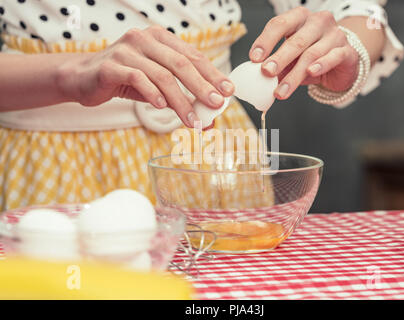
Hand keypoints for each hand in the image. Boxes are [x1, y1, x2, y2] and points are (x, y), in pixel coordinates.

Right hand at [57, 26, 233, 127]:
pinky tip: (162, 107)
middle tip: (216, 105)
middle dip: (202, 87)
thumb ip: (179, 94)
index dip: (212, 73)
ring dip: (180, 100)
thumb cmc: (124, 79)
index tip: (227, 91)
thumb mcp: (154, 84)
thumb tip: (208, 118)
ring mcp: (126, 50)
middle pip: (181, 64)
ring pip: (162, 75)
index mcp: (159, 38)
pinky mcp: (111, 65)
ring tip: (191, 120)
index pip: (192, 55)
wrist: (82, 78)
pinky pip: (138, 78)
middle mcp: (144, 39)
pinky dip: (152, 94)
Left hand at [249, 7, 359, 98]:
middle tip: (266, 72)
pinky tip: (310, 73)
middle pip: (295, 40)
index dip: (265, 41)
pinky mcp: (347, 51)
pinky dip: (321, 65)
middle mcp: (318, 22)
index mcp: (299, 18)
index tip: (254, 57)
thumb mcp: (291, 60)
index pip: (279, 24)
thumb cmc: (313, 57)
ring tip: (281, 90)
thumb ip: (276, 65)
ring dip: (294, 75)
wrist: (341, 64)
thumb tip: (256, 78)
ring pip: (311, 54)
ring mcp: (334, 35)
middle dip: (279, 58)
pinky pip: (333, 57)